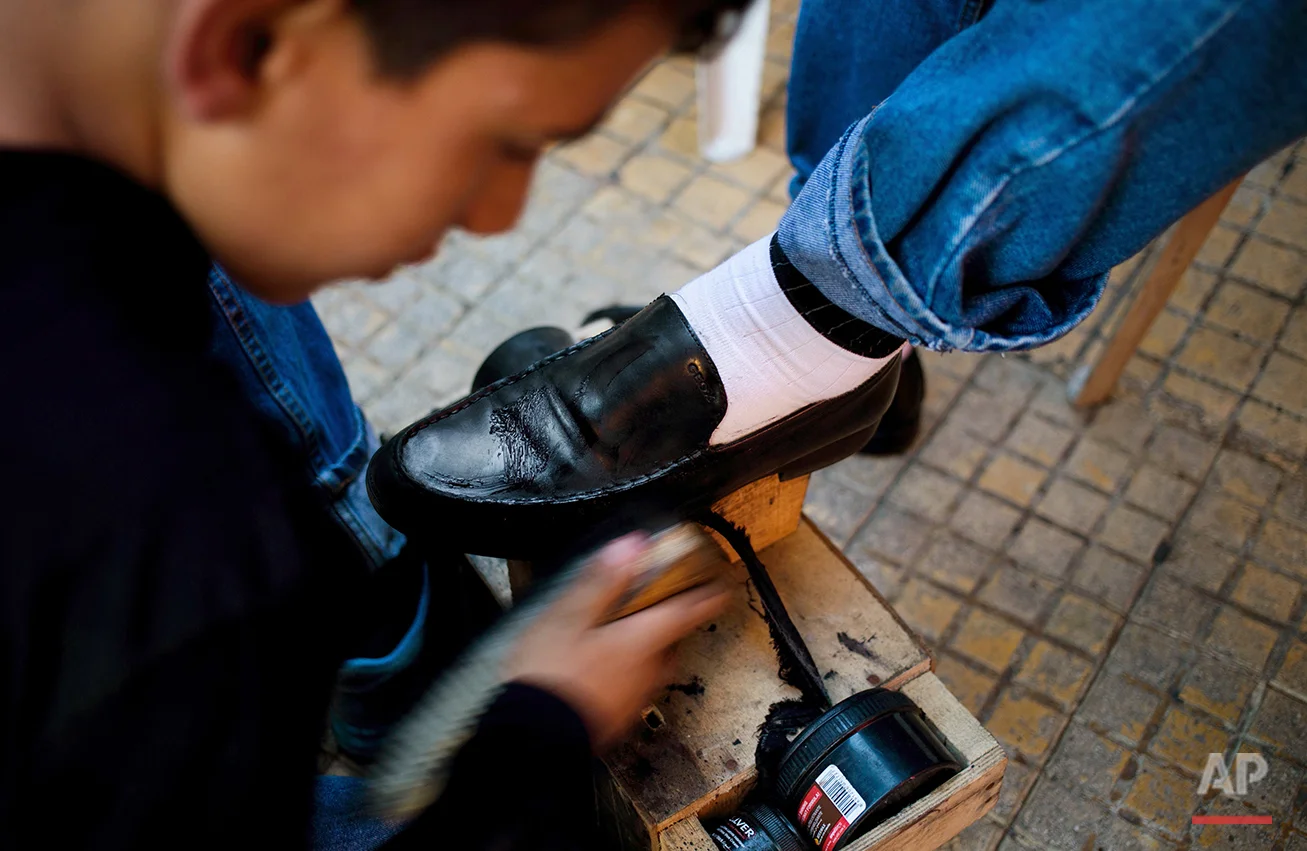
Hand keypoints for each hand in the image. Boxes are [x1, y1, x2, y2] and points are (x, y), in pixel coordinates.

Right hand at [503, 534, 728, 749]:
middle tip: (658, 602)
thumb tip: (633, 546)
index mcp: (641, 642)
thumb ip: (602, 581)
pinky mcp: (617, 718)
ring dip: (646, 646)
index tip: (721, 582)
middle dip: (669, 619)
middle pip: (671, 640)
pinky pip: (633, 685)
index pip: (688, 612)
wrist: (530, 739)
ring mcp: (634, 699)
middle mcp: (647, 672)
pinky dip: (627, 670)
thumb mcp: (568, 617)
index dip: (708, 594)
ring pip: (653, 664)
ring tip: (622, 631)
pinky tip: (601, 667)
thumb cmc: (548, 676)